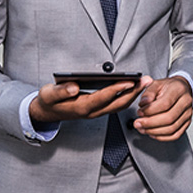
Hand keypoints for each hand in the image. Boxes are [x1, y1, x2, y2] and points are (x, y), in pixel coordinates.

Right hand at [29, 76, 152, 122]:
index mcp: (81, 107)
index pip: (102, 98)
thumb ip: (60, 91)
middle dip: (133, 91)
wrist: (47, 112)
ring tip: (145, 81)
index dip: (116, 89)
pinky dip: (129, 96)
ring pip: (120, 105)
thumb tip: (73, 87)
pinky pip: (118, 105)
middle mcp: (92, 112)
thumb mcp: (48, 94)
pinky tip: (135, 87)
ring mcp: (97, 112)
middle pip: (117, 103)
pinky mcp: (99, 110)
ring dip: (134, 94)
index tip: (129, 80)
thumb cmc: (48, 101)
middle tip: (145, 79)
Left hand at [133, 77, 192, 141]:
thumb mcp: (156, 84)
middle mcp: (186, 102)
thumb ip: (148, 93)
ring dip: (154, 131)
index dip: (150, 110)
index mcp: (178, 89)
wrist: (180, 89)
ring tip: (143, 129)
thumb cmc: (167, 87)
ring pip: (172, 128)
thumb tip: (143, 103)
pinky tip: (152, 133)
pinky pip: (175, 135)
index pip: (165, 104)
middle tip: (138, 123)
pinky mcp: (186, 123)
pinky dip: (162, 137)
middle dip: (150, 123)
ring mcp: (188, 114)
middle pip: (169, 118)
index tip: (139, 112)